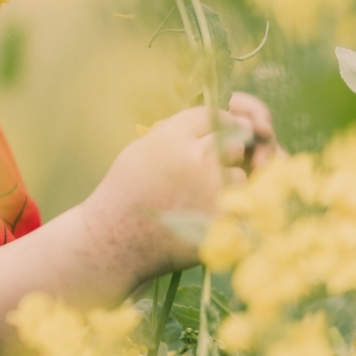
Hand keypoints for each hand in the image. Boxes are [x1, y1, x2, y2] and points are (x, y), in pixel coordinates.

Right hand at [86, 101, 271, 277]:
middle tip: (208, 169)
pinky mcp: (222, 219)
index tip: (221, 132)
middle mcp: (196, 159)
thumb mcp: (142, 150)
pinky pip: (240, 208)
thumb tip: (211, 122)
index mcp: (173, 137)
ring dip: (227, 185)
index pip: (212, 117)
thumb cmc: (125, 192)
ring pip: (239, 177)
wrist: (116, 238)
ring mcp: (212, 190)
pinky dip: (226, 212)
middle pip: (233, 143)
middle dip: (225, 154)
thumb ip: (176, 133)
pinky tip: (203, 217)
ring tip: (198, 198)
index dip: (219, 124)